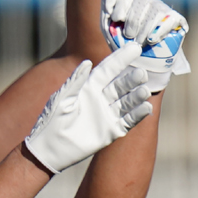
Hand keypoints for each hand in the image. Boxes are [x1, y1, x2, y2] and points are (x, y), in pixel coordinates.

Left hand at [23, 45, 153, 173]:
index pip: (108, 70)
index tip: (135, 47)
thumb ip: (76, 81)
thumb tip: (87, 62)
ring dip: (137, 96)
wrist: (50, 150)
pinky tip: (146, 107)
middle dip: (132, 79)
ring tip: (145, 91)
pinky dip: (138, 114)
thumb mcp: (62, 98)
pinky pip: (129, 120)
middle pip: (121, 85)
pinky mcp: (112, 131)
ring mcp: (107, 114)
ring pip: (127, 102)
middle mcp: (101, 99)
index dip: (121, 59)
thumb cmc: (51, 121)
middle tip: (142, 73)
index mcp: (89, 87)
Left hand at [102, 0, 188, 94]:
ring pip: (156, 9)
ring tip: (140, 42)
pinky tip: (152, 40)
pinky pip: (170, 18)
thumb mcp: (108, 24)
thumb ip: (107, 1)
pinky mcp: (177, 21)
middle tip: (129, 37)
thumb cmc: (121, 44)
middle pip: (142, 0)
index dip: (123, 3)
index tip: (117, 19)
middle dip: (133, 20)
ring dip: (145, 28)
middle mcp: (149, 1)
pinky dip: (160, 30)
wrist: (138, 66)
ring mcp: (164, 10)